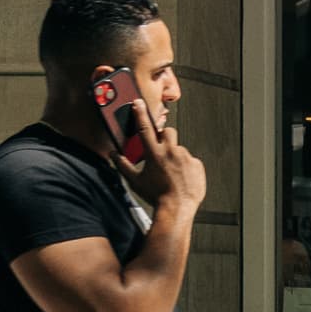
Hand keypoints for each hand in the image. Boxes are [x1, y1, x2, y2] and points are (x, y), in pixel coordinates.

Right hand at [124, 97, 205, 214]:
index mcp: (154, 153)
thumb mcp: (135, 181)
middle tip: (159, 148)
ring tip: (170, 171)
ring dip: (174, 155)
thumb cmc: (156, 196)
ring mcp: (185, 157)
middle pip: (167, 132)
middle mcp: (171, 152)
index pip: (144, 128)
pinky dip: (185, 166)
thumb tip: (113, 155)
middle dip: (163, 136)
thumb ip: (123, 165)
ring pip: (179, 148)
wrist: (177, 208)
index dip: (140, 114)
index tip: (138, 103)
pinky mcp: (196, 164)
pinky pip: (190, 161)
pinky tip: (180, 177)